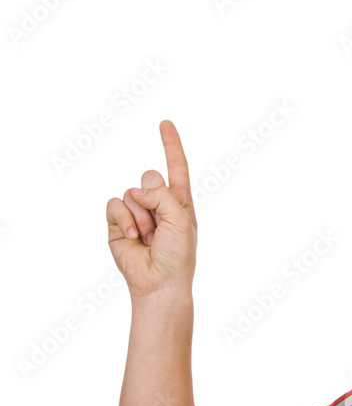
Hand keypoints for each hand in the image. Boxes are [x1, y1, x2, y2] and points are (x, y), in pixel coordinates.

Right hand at [106, 120, 197, 299]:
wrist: (159, 282)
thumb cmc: (178, 254)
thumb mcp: (182, 220)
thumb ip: (164, 196)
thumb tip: (138, 190)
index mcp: (179, 201)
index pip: (176, 167)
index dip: (171, 145)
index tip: (165, 123)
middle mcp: (157, 202)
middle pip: (149, 175)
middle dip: (155, 197)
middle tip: (161, 225)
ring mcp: (136, 211)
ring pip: (132, 192)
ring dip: (142, 217)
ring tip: (149, 237)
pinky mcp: (116, 221)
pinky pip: (115, 203)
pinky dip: (124, 219)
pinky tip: (132, 238)